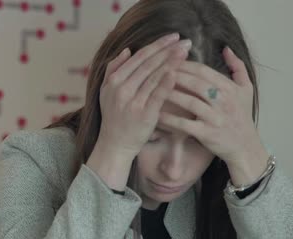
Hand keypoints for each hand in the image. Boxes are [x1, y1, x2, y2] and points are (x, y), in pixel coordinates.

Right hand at [97, 33, 192, 158]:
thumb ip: (113, 69)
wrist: (115, 145)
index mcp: (114, 81)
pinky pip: (158, 95)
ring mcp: (132, 101)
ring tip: (186, 52)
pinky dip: (167, 82)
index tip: (172, 37)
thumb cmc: (114, 118)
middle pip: (148, 64)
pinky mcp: (144, 114)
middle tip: (185, 41)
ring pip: (154, 76)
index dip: (157, 45)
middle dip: (168, 50)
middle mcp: (122, 89)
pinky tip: (178, 72)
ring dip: (171, 62)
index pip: (139, 57)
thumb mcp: (106, 92)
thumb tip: (126, 50)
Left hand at [158, 46, 265, 166]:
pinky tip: (156, 114)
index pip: (203, 71)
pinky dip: (170, 119)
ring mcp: (215, 118)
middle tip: (155, 71)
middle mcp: (223, 101)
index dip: (184, 64)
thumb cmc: (242, 116)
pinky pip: (184, 124)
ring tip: (152, 89)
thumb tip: (226, 48)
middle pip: (195, 83)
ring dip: (170, 94)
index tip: (167, 60)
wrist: (246, 147)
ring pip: (189, 102)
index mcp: (230, 88)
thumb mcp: (246, 89)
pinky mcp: (207, 134)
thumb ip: (238, 67)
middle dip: (174, 75)